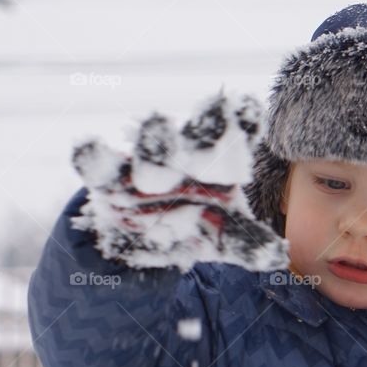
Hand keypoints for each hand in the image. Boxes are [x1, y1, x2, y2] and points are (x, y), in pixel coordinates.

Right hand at [70, 90, 288, 271]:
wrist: (145, 239)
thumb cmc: (196, 225)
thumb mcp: (224, 239)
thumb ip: (249, 246)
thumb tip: (279, 257)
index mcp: (218, 161)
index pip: (235, 135)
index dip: (243, 120)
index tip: (249, 109)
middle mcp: (183, 154)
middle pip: (197, 136)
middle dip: (207, 125)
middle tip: (218, 112)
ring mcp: (145, 165)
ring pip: (150, 147)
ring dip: (154, 140)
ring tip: (158, 126)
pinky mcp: (108, 181)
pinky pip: (97, 166)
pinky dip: (90, 156)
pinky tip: (87, 146)